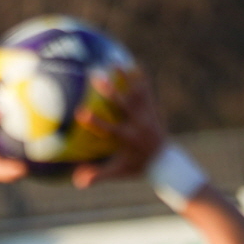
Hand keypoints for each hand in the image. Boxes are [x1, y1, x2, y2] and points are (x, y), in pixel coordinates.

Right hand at [69, 61, 169, 190]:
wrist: (166, 163)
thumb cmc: (137, 168)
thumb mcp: (118, 173)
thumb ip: (98, 176)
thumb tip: (77, 181)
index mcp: (128, 139)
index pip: (109, 129)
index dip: (95, 121)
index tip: (80, 111)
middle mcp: (138, 124)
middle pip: (123, 105)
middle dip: (110, 91)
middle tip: (96, 76)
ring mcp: (147, 115)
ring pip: (136, 93)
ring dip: (125, 77)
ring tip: (114, 62)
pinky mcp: (153, 110)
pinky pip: (147, 91)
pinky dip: (141, 78)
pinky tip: (134, 63)